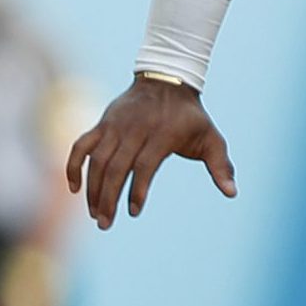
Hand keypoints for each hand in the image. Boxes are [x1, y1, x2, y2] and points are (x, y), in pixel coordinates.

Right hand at [66, 76, 235, 229]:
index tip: (134, 212)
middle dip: (108, 198)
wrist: (167, 80)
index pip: (145, 165)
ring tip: (94, 214)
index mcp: (162, 134)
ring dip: (93, 189)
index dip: (138, 189)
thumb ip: (221, 166)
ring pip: (97, 160)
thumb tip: (232, 193)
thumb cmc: (191, 117)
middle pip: (116, 166)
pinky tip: (74, 188)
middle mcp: (135, 130)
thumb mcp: (211, 138)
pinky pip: (81, 145)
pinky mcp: (102, 124)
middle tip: (105, 224)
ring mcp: (115, 126)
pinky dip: (74, 165)